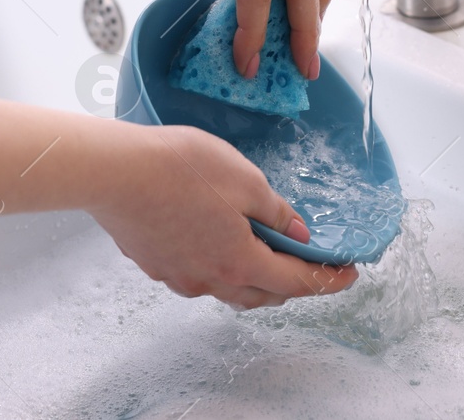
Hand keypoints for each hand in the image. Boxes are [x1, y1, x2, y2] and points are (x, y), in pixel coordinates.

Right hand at [89, 124, 358, 307]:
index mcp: (240, 262)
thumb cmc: (179, 168)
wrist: (114, 172)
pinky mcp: (156, 264)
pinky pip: (199, 274)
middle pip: (264, 293)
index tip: (348, 275)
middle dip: (292, 282)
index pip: (297, 282)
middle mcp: (210, 280)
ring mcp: (180, 276)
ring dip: (254, 276)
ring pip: (229, 287)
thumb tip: (298, 233)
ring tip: (266, 250)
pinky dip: (220, 264)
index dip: (328, 280)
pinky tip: (217, 238)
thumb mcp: (245, 179)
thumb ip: (276, 210)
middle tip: (311, 262)